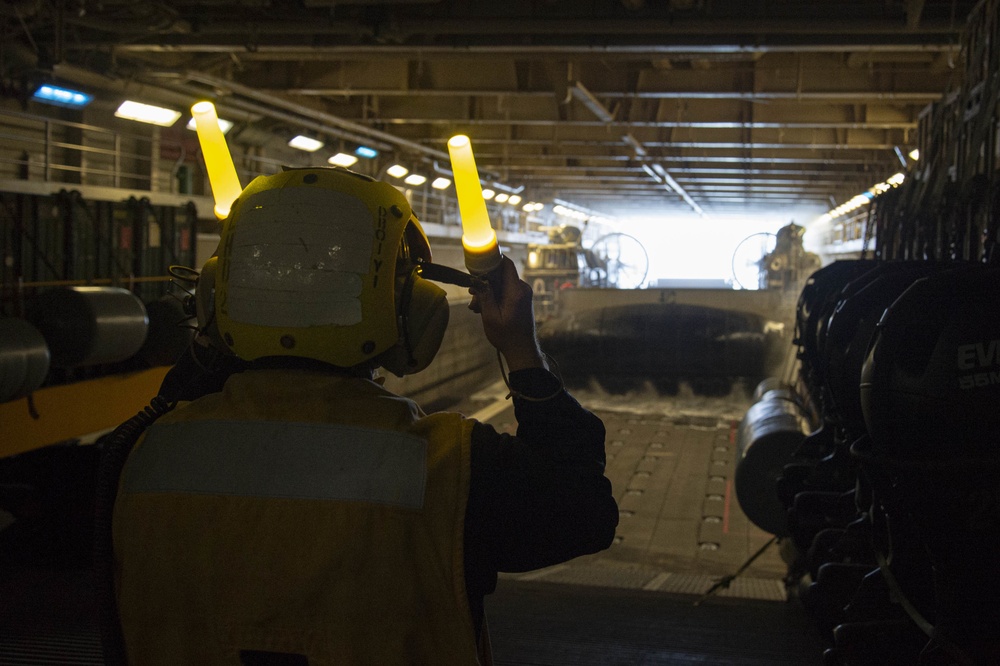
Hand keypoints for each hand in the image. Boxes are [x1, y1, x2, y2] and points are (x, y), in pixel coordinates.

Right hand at [468, 256, 544, 370]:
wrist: (522, 350)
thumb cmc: (507, 336)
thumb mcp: (491, 316)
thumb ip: (485, 295)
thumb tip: (479, 278)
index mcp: (516, 291)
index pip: (506, 264)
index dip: (492, 259)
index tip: (477, 263)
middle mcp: (522, 289)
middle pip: (501, 274)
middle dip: (484, 282)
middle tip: (472, 296)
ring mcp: (523, 294)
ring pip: (501, 284)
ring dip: (487, 292)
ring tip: (476, 308)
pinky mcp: (520, 299)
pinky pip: (505, 291)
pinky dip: (494, 297)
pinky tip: (484, 309)